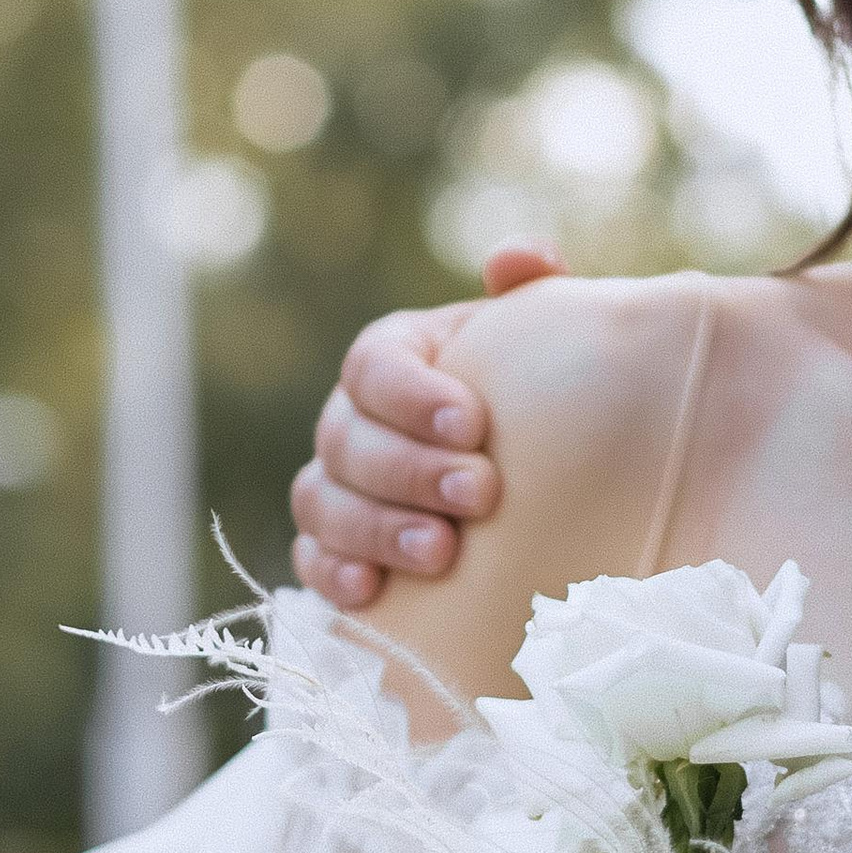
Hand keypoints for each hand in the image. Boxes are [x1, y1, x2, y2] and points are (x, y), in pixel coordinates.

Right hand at [289, 242, 566, 604]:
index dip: (411, 395)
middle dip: (408, 470)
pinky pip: (312, 561)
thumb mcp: (540, 336)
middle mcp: (351, 420)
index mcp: (392, 359)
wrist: (538, 467)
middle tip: (478, 494)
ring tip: (440, 553)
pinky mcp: (335, 548)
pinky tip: (372, 593)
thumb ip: (533, 289)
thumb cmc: (535, 393)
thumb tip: (515, 259)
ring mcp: (336, 486)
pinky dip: (333, 575)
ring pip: (322, 502)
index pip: (372, 366)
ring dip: (375, 529)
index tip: (472, 423)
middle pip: (345, 441)